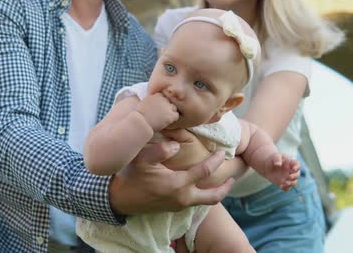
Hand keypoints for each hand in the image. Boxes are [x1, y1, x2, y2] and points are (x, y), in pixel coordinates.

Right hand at [109, 141, 233, 214]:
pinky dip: (204, 194)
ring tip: (223, 181)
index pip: (204, 171)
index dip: (216, 160)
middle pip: (213, 197)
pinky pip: (195, 202)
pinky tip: (202, 184)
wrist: (118, 199)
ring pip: (205, 201)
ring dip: (216, 192)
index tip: (223, 151)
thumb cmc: (130, 176)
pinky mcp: (173, 208)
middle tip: (233, 176)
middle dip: (225, 187)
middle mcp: (182, 198)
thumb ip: (159, 150)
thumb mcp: (141, 159)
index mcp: (177, 185)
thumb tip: (176, 145)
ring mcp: (178, 205)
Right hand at [136, 93, 178, 130]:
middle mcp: (163, 99)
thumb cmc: (141, 115)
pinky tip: (166, 121)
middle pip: (170, 102)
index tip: (158, 108)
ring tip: (163, 118)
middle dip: (167, 107)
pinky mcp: (170, 114)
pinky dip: (173, 119)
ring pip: (174, 108)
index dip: (162, 103)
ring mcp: (167, 107)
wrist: (141, 123)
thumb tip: (156, 99)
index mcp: (157, 95)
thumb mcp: (145, 102)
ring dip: (170, 112)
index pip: (164, 97)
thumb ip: (152, 99)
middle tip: (161, 114)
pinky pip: (176, 115)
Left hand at [261, 153, 299, 190]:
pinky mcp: (284, 183)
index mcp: (291, 163)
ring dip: (291, 184)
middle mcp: (291, 171)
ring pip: (294, 182)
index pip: (297, 165)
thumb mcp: (275, 156)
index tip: (293, 169)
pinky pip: (287, 188)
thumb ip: (277, 159)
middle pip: (297, 175)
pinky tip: (280, 186)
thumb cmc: (272, 159)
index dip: (297, 167)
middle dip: (294, 177)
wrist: (267, 166)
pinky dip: (285, 188)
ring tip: (285, 183)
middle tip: (289, 177)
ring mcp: (288, 178)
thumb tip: (278, 164)